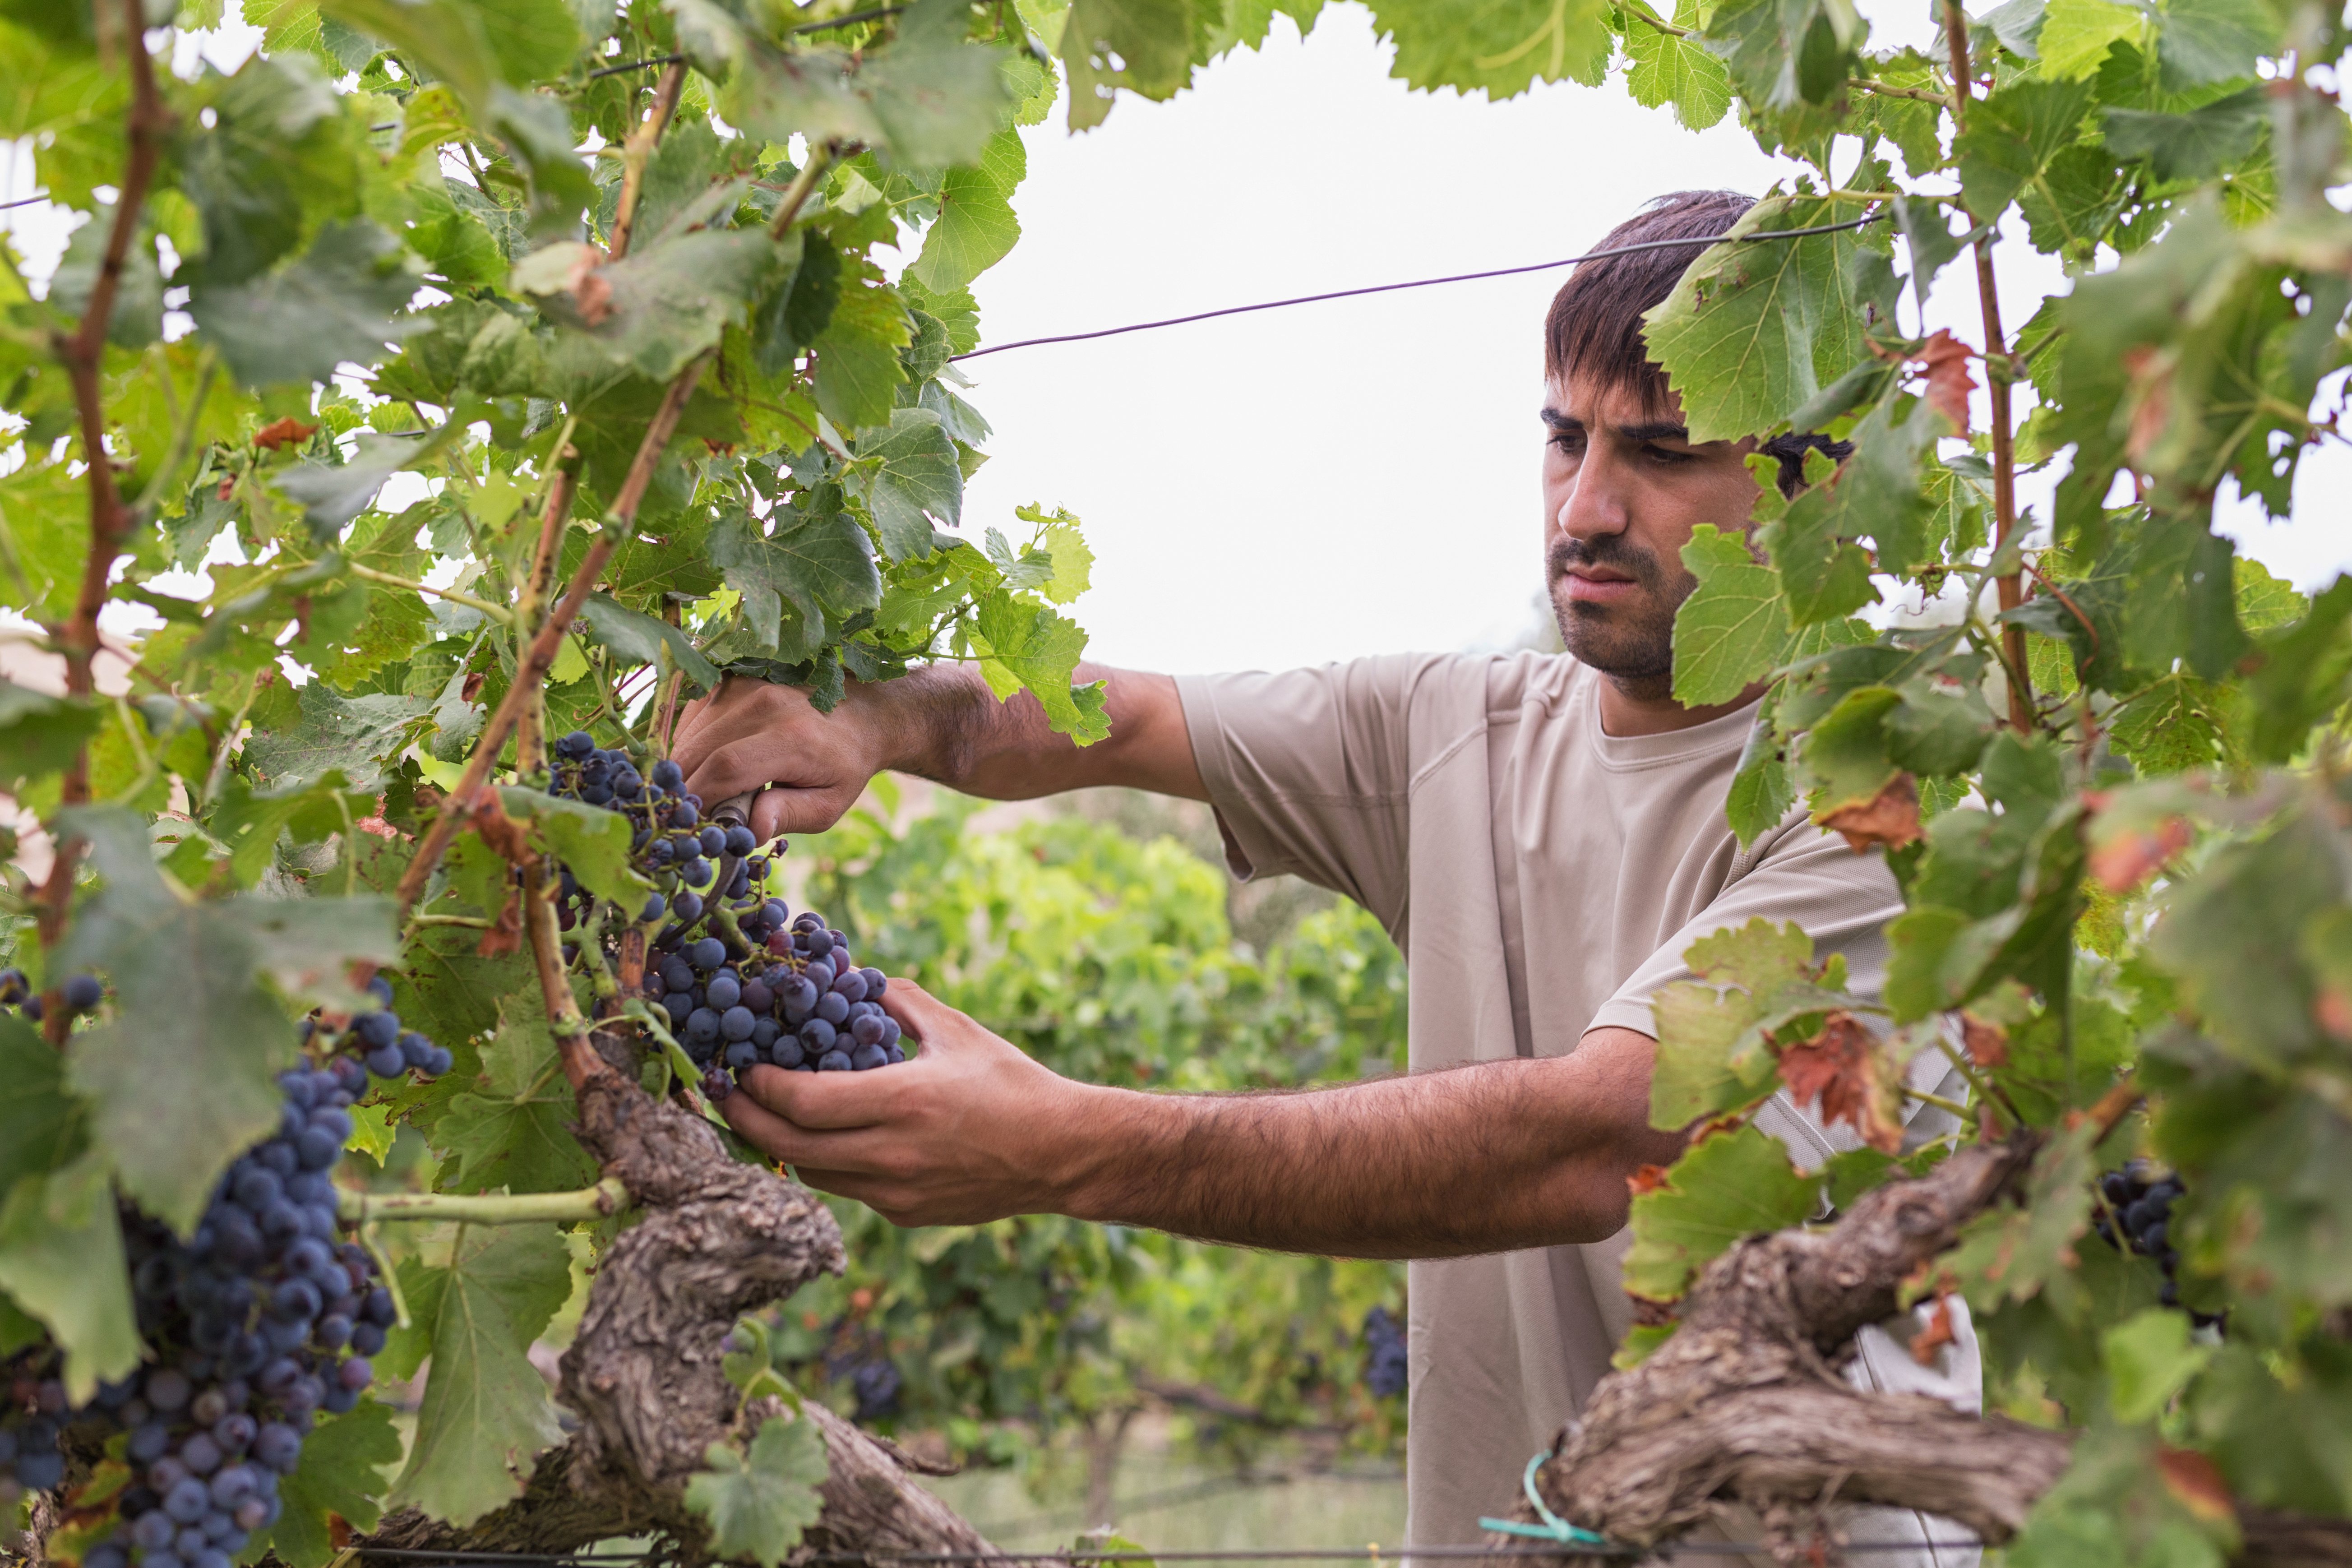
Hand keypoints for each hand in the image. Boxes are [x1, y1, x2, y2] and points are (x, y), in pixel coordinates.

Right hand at [672, 675, 887, 838]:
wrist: (862, 713)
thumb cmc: (844, 765)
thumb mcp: (829, 803)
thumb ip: (789, 815)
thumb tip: (750, 830)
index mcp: (793, 738)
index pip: (727, 768)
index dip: (702, 798)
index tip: (696, 823)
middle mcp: (765, 703)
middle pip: (698, 750)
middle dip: (685, 788)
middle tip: (693, 813)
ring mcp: (746, 686)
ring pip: (690, 733)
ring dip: (686, 766)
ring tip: (708, 787)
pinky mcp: (733, 679)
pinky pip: (693, 716)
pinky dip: (691, 743)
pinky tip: (710, 760)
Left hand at [722, 980, 1102, 1224]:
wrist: (1059, 1153)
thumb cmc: (1011, 1084)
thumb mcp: (958, 1031)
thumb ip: (902, 1001)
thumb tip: (857, 976)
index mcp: (904, 1101)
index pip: (803, 1103)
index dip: (760, 1086)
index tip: (743, 1065)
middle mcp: (893, 1155)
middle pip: (789, 1148)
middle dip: (746, 1120)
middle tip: (725, 1095)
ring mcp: (897, 1193)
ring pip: (811, 1173)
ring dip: (782, 1145)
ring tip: (767, 1115)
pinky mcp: (905, 1215)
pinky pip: (846, 1190)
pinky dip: (826, 1163)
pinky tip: (826, 1139)